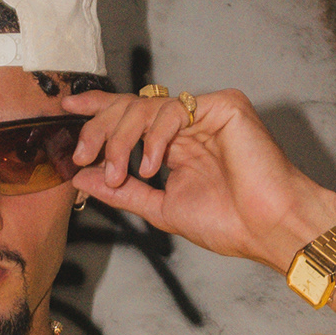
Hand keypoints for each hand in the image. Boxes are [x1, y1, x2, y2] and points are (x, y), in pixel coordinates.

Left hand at [64, 87, 335, 267]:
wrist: (267, 228)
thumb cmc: (228, 222)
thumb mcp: (160, 208)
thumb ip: (122, 190)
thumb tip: (81, 176)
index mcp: (176, 144)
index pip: (131, 118)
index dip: (99, 110)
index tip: (67, 111)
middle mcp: (190, 125)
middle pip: (132, 107)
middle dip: (100, 128)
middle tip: (83, 154)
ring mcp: (207, 113)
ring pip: (147, 106)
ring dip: (121, 139)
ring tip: (118, 171)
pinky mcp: (224, 106)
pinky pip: (174, 108)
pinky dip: (155, 136)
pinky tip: (153, 165)